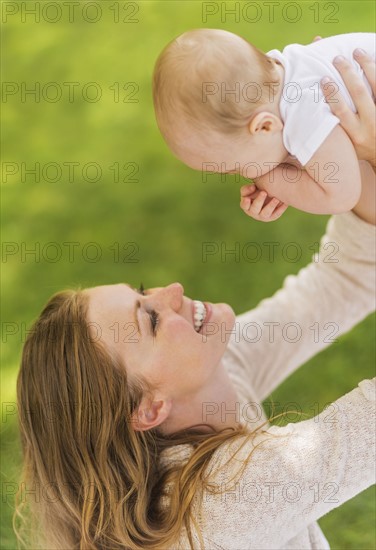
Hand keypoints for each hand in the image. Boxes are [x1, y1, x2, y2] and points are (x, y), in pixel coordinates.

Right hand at [240, 184, 287, 221]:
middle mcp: (253, 212)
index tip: (247, 199)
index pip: (244, 205)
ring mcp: (262, 216)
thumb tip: (253, 187)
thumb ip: (248, 188)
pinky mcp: (272, 217)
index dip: (245, 203)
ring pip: (266, 213)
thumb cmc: (255, 191)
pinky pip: (276, 214)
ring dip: (271, 206)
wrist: (268, 195)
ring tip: (276, 199)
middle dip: (259, 200)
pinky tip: (284, 202)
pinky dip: (281, 208)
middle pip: (255, 209)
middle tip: (264, 192)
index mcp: (246, 205)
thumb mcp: (250, 189)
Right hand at [321, 50, 375, 167]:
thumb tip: (311, 119)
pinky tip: (373, 59)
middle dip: (347, 74)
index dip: (333, 95)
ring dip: (367, 65)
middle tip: (337, 59)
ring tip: (357, 52)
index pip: (341, 112)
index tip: (324, 79)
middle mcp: (370, 124)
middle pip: (358, 93)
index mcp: (355, 134)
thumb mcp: (346, 146)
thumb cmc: (361, 149)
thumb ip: (332, 131)